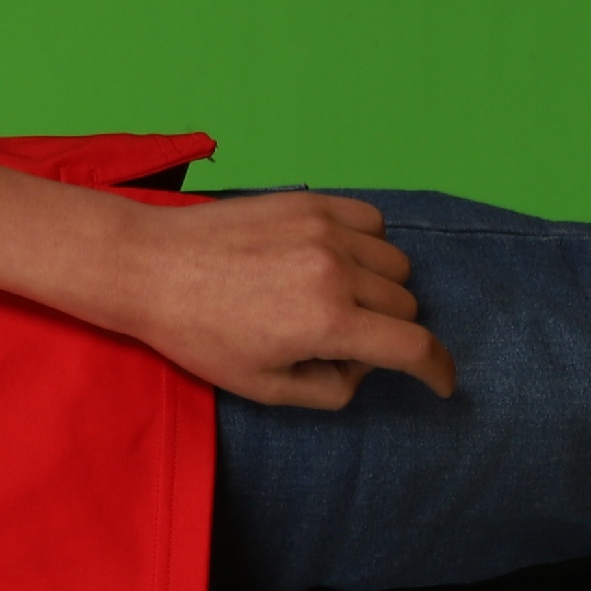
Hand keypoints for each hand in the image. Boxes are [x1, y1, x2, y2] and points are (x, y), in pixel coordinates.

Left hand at [118, 194, 457, 408]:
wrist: (150, 267)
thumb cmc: (199, 334)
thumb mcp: (263, 387)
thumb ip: (330, 388)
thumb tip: (364, 367)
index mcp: (326, 322)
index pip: (414, 347)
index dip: (438, 371)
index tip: (441, 383)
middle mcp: (336, 270)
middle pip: (406, 306)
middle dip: (386, 332)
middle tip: (336, 342)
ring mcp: (326, 229)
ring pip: (396, 264)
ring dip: (380, 289)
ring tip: (331, 300)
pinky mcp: (311, 201)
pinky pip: (374, 223)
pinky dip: (368, 246)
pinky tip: (334, 260)